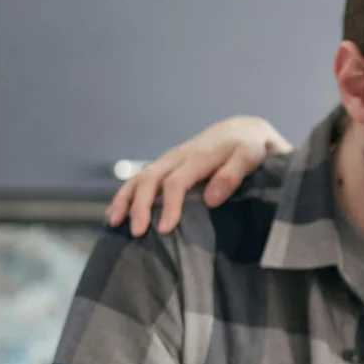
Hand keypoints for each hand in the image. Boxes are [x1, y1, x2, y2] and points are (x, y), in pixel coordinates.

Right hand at [106, 116, 290, 236]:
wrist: (242, 130)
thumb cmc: (249, 147)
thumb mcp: (250, 157)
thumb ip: (232, 175)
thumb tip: (210, 199)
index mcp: (198, 157)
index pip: (176, 182)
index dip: (168, 206)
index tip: (164, 229)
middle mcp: (178, 157)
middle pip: (150, 179)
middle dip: (139, 206)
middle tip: (136, 232)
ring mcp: (169, 161)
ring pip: (139, 177)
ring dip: (124, 199)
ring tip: (113, 222)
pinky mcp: (167, 166)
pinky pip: (140, 178)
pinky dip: (125, 195)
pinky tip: (115, 212)